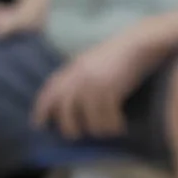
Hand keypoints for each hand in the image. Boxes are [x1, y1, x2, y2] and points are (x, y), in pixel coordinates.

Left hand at [30, 33, 151, 140]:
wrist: (139, 42)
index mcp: (70, 70)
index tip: (38, 125)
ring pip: (88, 121)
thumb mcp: (88, 61)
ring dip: (98, 130)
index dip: (41, 111)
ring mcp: (93, 85)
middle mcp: (78, 78)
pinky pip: (107, 119)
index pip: (48, 93)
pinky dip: (113, 126)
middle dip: (69, 128)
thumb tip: (64, 99)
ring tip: (107, 130)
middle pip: (64, 113)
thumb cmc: (116, 53)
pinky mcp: (110, 90)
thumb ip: (74, 77)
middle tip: (77, 135)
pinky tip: (119, 126)